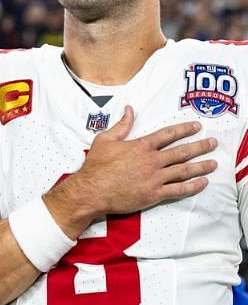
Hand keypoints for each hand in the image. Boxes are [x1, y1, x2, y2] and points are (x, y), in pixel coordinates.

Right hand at [44, 106, 216, 238]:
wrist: (91, 190)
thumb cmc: (96, 166)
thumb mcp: (104, 139)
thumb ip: (121, 125)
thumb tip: (129, 110)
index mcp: (141, 146)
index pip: (168, 135)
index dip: (184, 129)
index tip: (196, 127)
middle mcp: (151, 160)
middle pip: (181, 151)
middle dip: (200, 146)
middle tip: (212, 143)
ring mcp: (154, 178)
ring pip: (184, 170)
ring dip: (201, 165)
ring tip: (213, 163)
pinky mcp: (154, 194)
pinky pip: (178, 189)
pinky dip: (192, 186)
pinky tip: (202, 182)